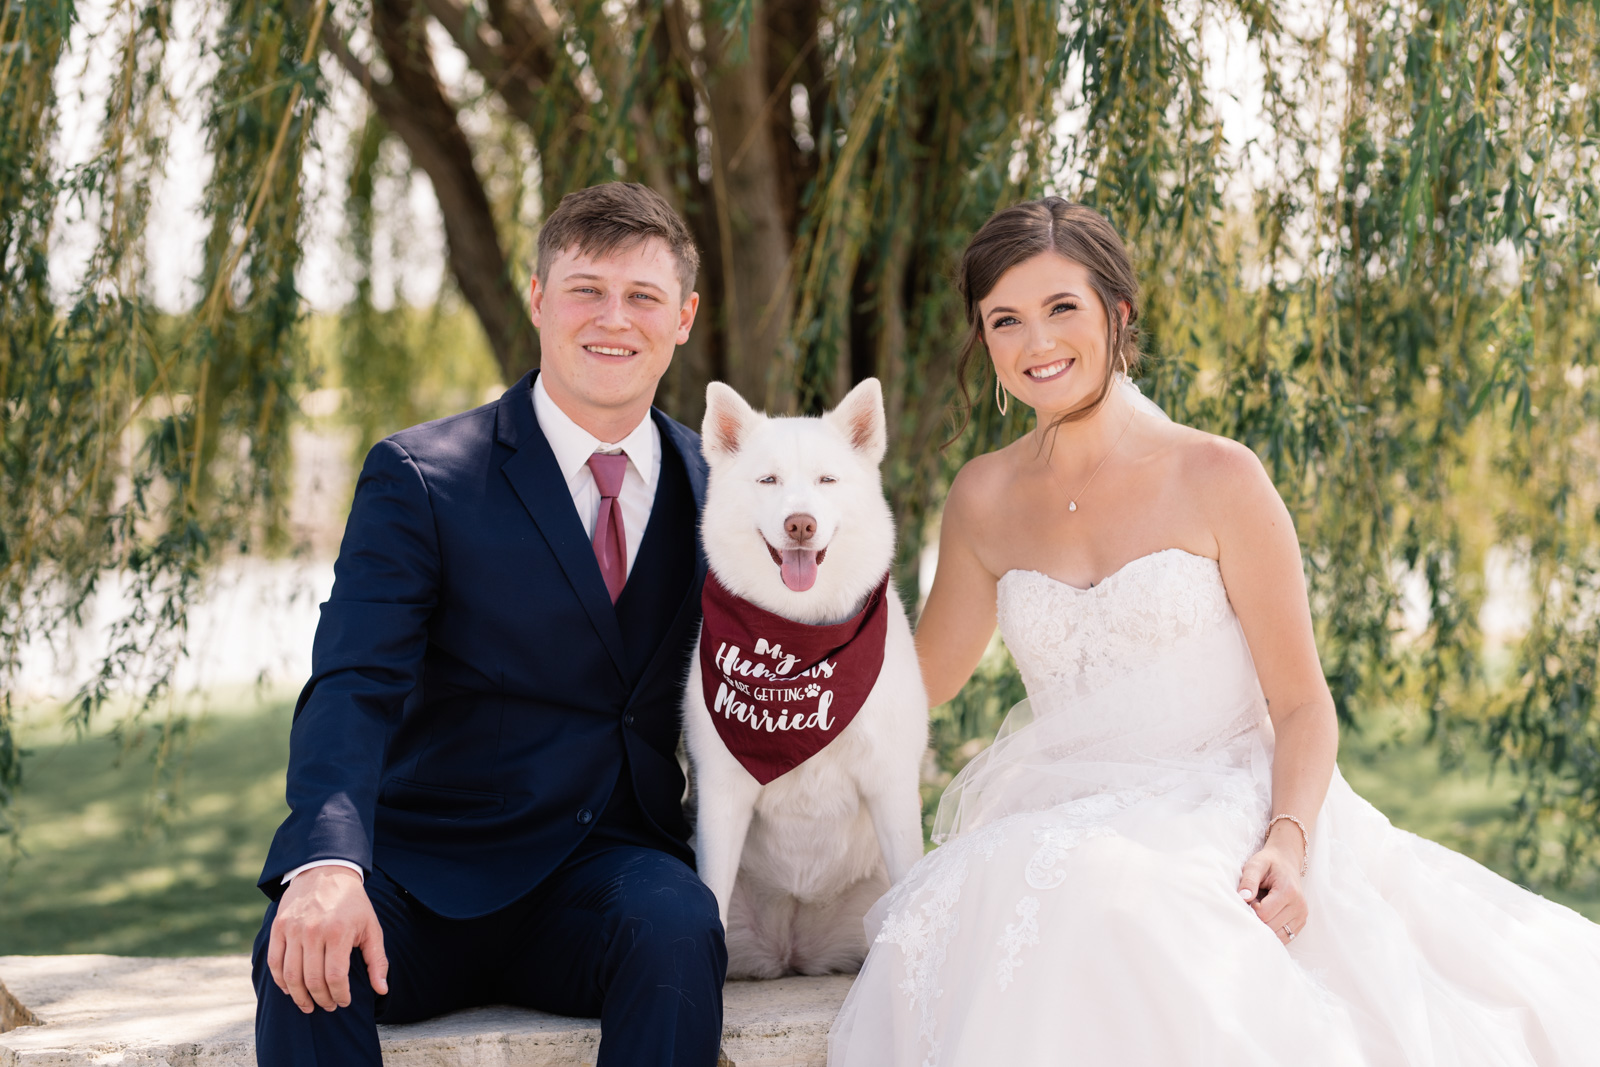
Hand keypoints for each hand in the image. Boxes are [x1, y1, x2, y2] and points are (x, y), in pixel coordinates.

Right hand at [267, 865, 388, 1012]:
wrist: (326, 871)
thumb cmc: (353, 903)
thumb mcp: (371, 927)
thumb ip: (377, 960)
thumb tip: (382, 990)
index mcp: (339, 931)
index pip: (335, 976)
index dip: (340, 995)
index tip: (344, 1002)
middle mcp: (313, 931)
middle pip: (312, 979)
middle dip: (321, 999)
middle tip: (329, 1006)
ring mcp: (293, 929)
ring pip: (291, 975)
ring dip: (299, 997)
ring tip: (309, 1005)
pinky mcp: (278, 927)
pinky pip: (274, 962)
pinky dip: (280, 981)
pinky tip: (290, 990)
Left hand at [1237, 835, 1307, 946]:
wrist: (1286, 862)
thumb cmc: (1268, 863)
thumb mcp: (1256, 865)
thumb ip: (1249, 880)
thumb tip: (1243, 897)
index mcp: (1289, 891)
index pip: (1264, 914)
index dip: (1252, 908)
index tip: (1251, 898)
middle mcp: (1299, 906)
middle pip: (1271, 927)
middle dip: (1258, 918)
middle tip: (1256, 903)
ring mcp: (1302, 915)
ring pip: (1278, 935)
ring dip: (1266, 926)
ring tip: (1263, 909)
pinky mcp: (1301, 922)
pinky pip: (1285, 937)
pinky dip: (1273, 931)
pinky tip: (1269, 917)